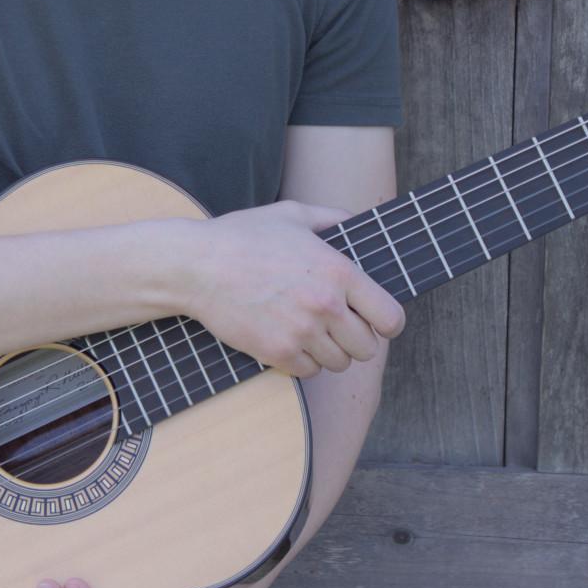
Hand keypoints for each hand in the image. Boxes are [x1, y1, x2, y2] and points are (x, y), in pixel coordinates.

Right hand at [178, 200, 405, 377]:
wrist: (197, 265)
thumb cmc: (243, 236)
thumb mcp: (292, 214)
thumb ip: (332, 218)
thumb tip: (356, 220)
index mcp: (338, 272)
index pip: (390, 318)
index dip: (386, 322)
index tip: (375, 320)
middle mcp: (326, 306)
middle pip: (367, 348)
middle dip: (355, 338)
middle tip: (335, 326)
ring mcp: (302, 332)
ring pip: (339, 364)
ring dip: (328, 351)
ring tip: (308, 331)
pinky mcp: (277, 353)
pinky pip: (309, 372)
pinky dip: (302, 362)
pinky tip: (288, 340)